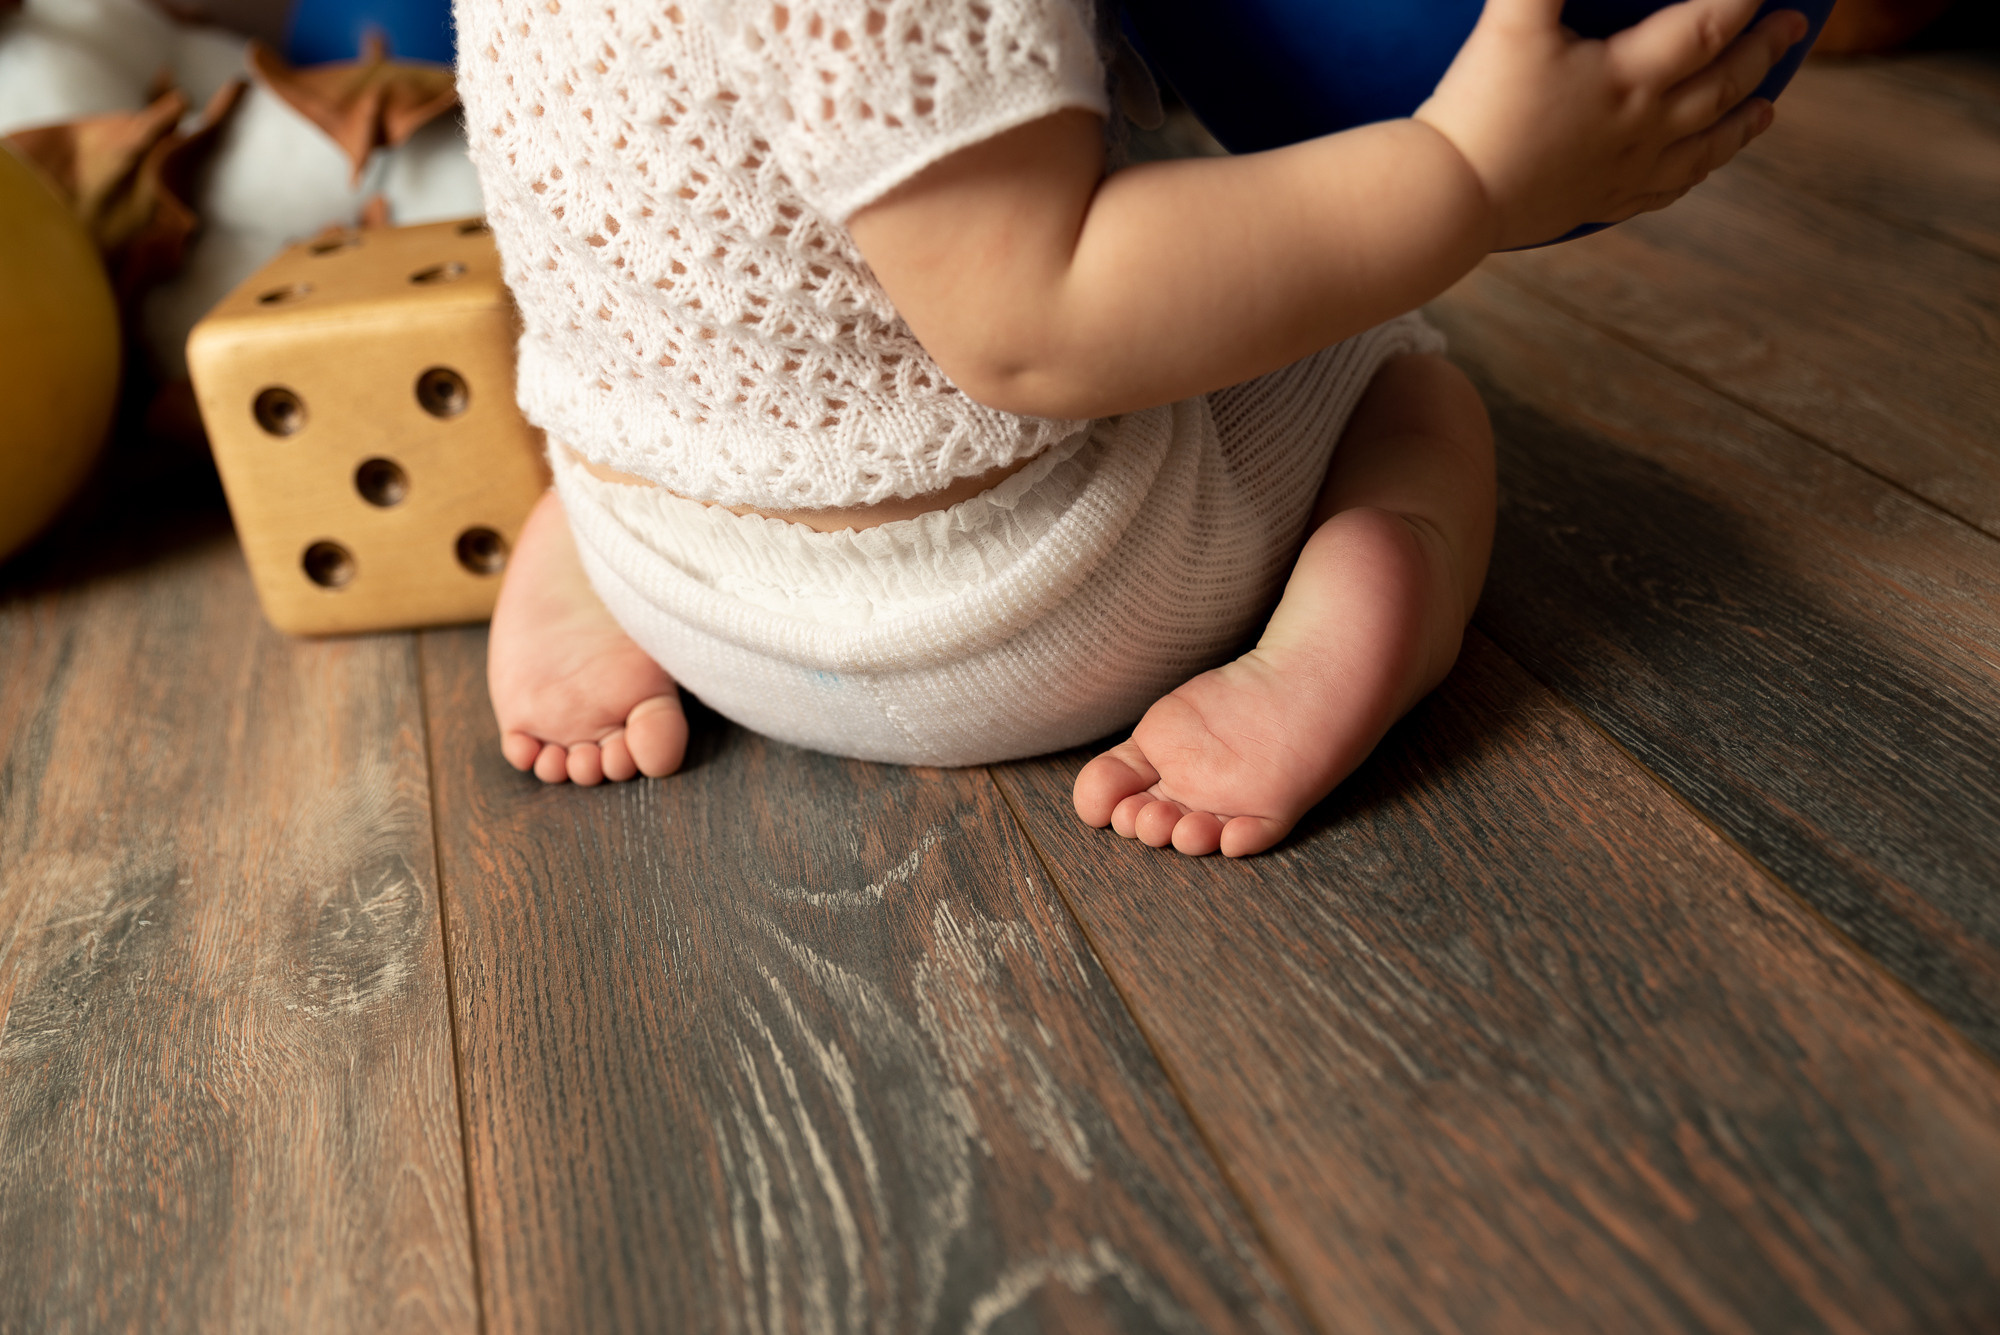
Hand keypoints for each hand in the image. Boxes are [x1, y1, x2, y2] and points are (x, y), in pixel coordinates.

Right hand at [1415, 0, 1810, 248]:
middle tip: (1791, 27)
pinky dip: (1692, 176)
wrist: (1451, 195)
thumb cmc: (1480, 106)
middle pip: (1720, 86)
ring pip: (1703, 148)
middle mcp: (1642, 128)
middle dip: (1761, 52)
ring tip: (1766, 110)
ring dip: (1741, 124)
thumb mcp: (1514, 21)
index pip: (1708, 26)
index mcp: (1629, 77)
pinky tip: (1698, 169)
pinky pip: (1662, 192)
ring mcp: (1624, 172)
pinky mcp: (1597, 204)